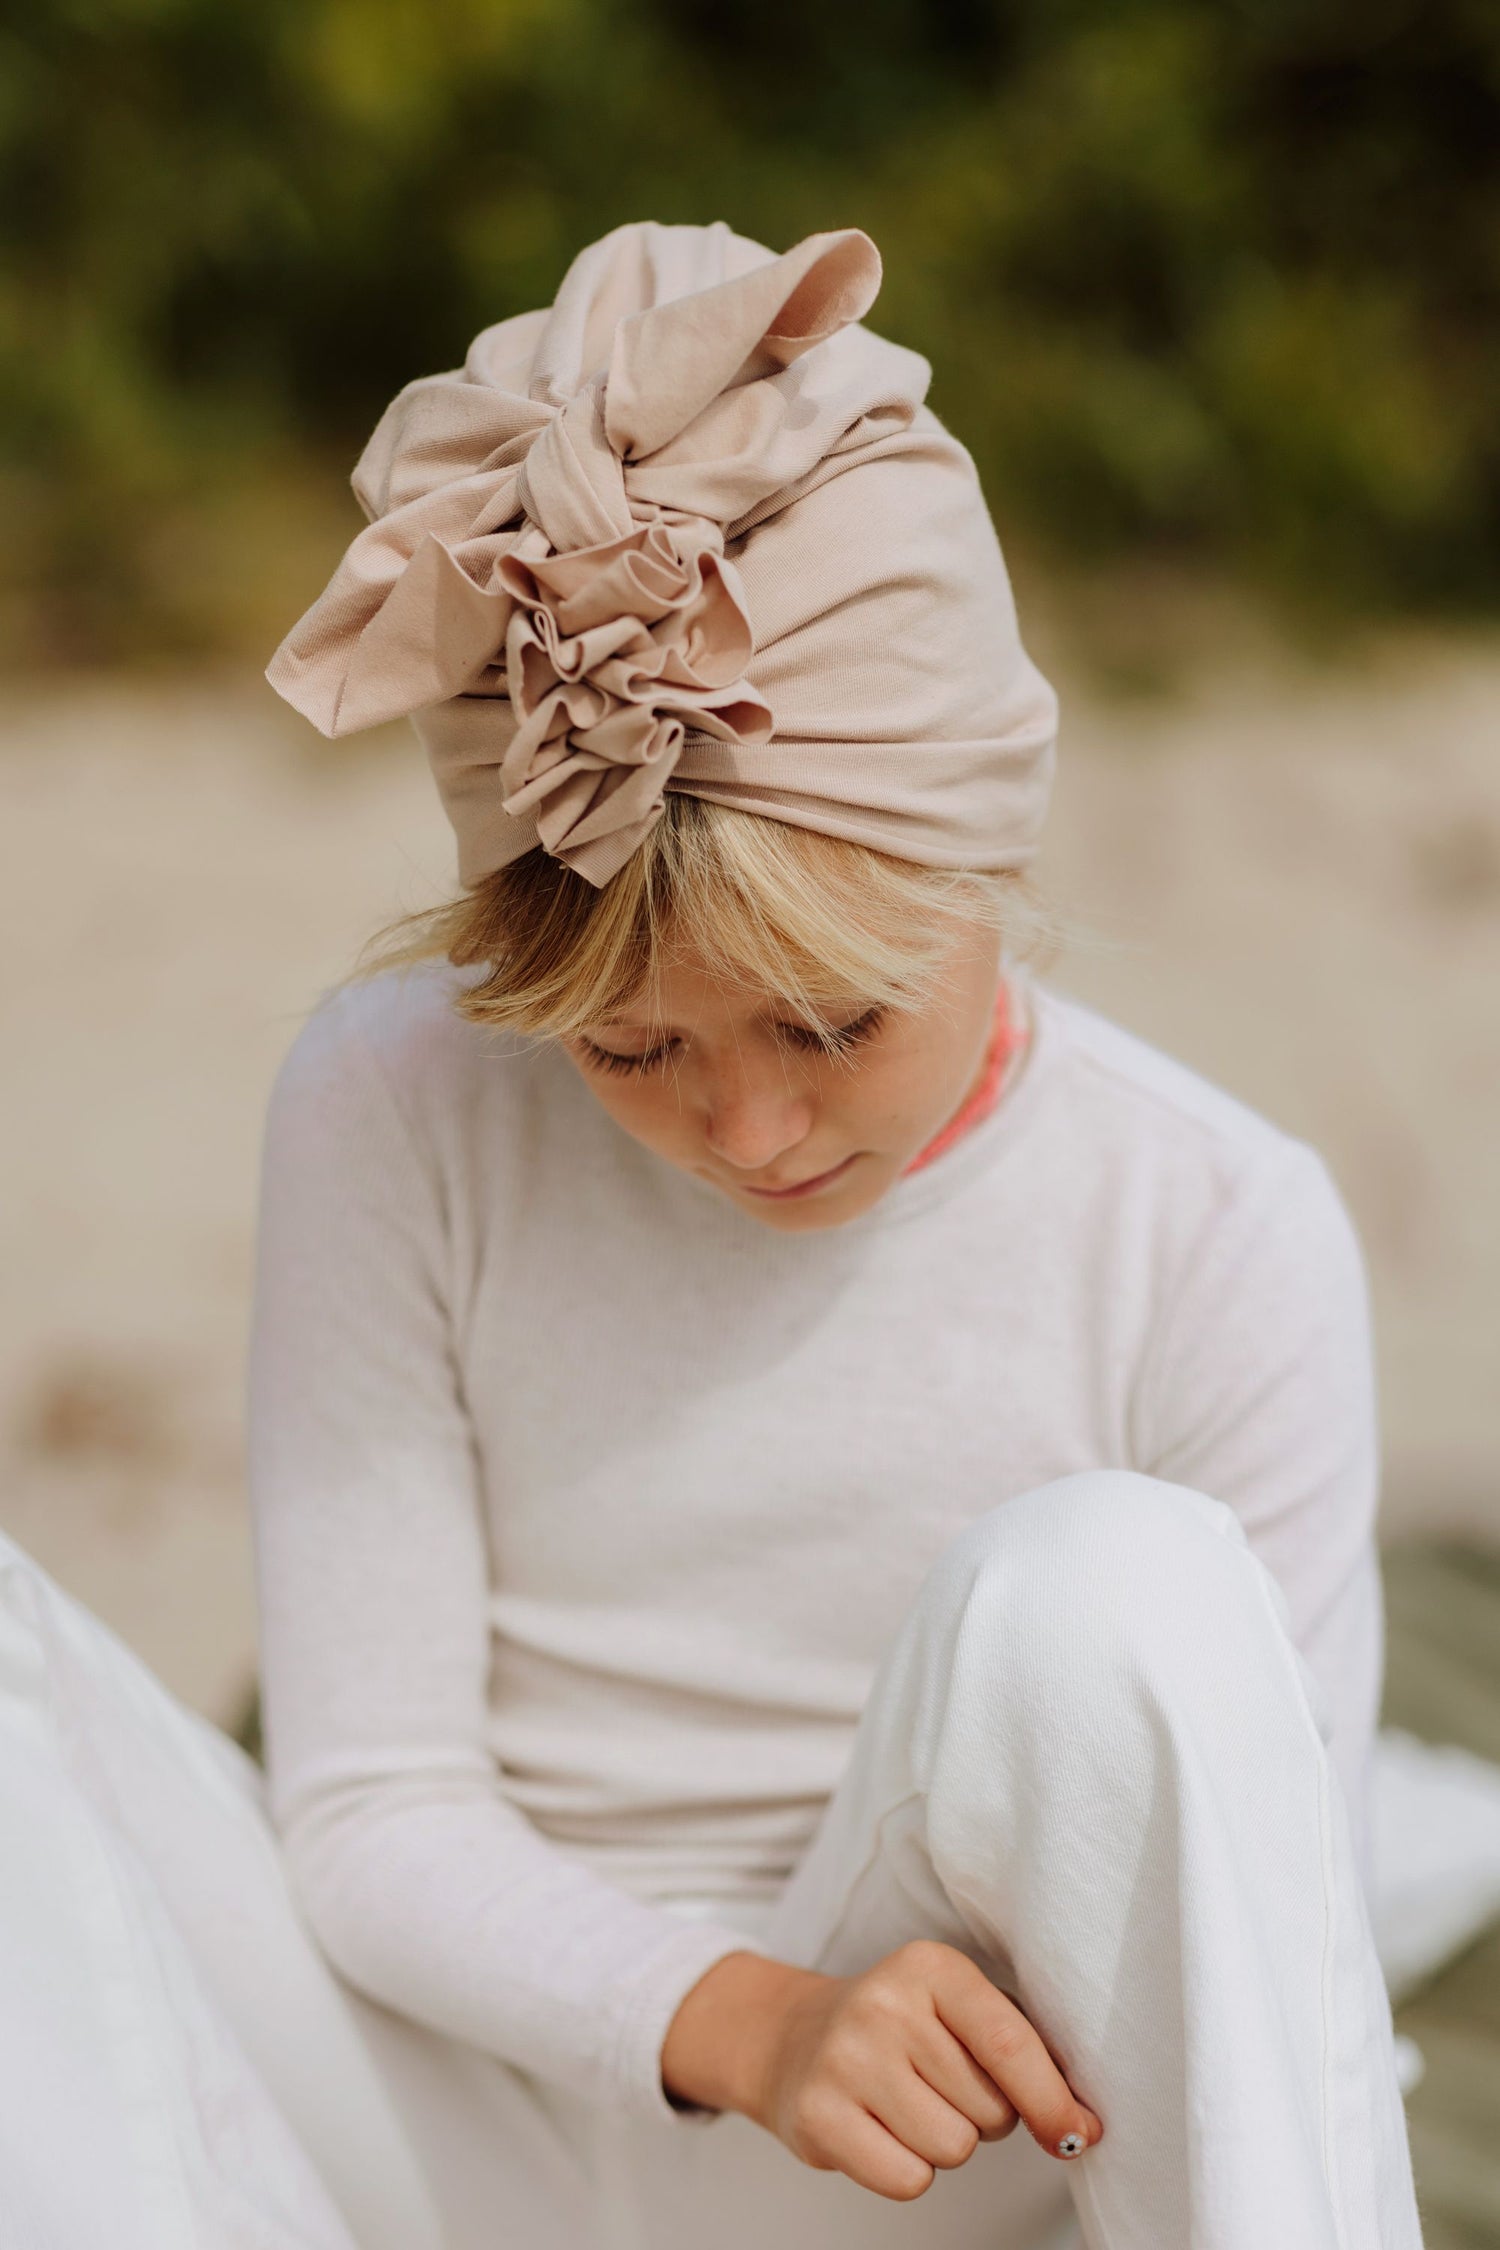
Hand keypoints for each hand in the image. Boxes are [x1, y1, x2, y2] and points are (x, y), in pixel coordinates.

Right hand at [661, 1941, 1102, 2201]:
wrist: (794, 2039)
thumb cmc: (902, 2030)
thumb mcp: (958, 2010)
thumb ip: (1025, 2053)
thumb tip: (1082, 2127)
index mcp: (930, 1967)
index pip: (1010, 2045)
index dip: (1053, 2101)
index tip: (1078, 2134)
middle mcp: (883, 2005)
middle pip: (988, 2110)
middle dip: (982, 2115)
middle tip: (939, 2086)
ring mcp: (845, 2059)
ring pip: (952, 2149)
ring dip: (945, 2143)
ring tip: (909, 2106)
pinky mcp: (818, 2115)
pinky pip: (907, 2181)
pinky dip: (908, 2171)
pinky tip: (882, 2131)